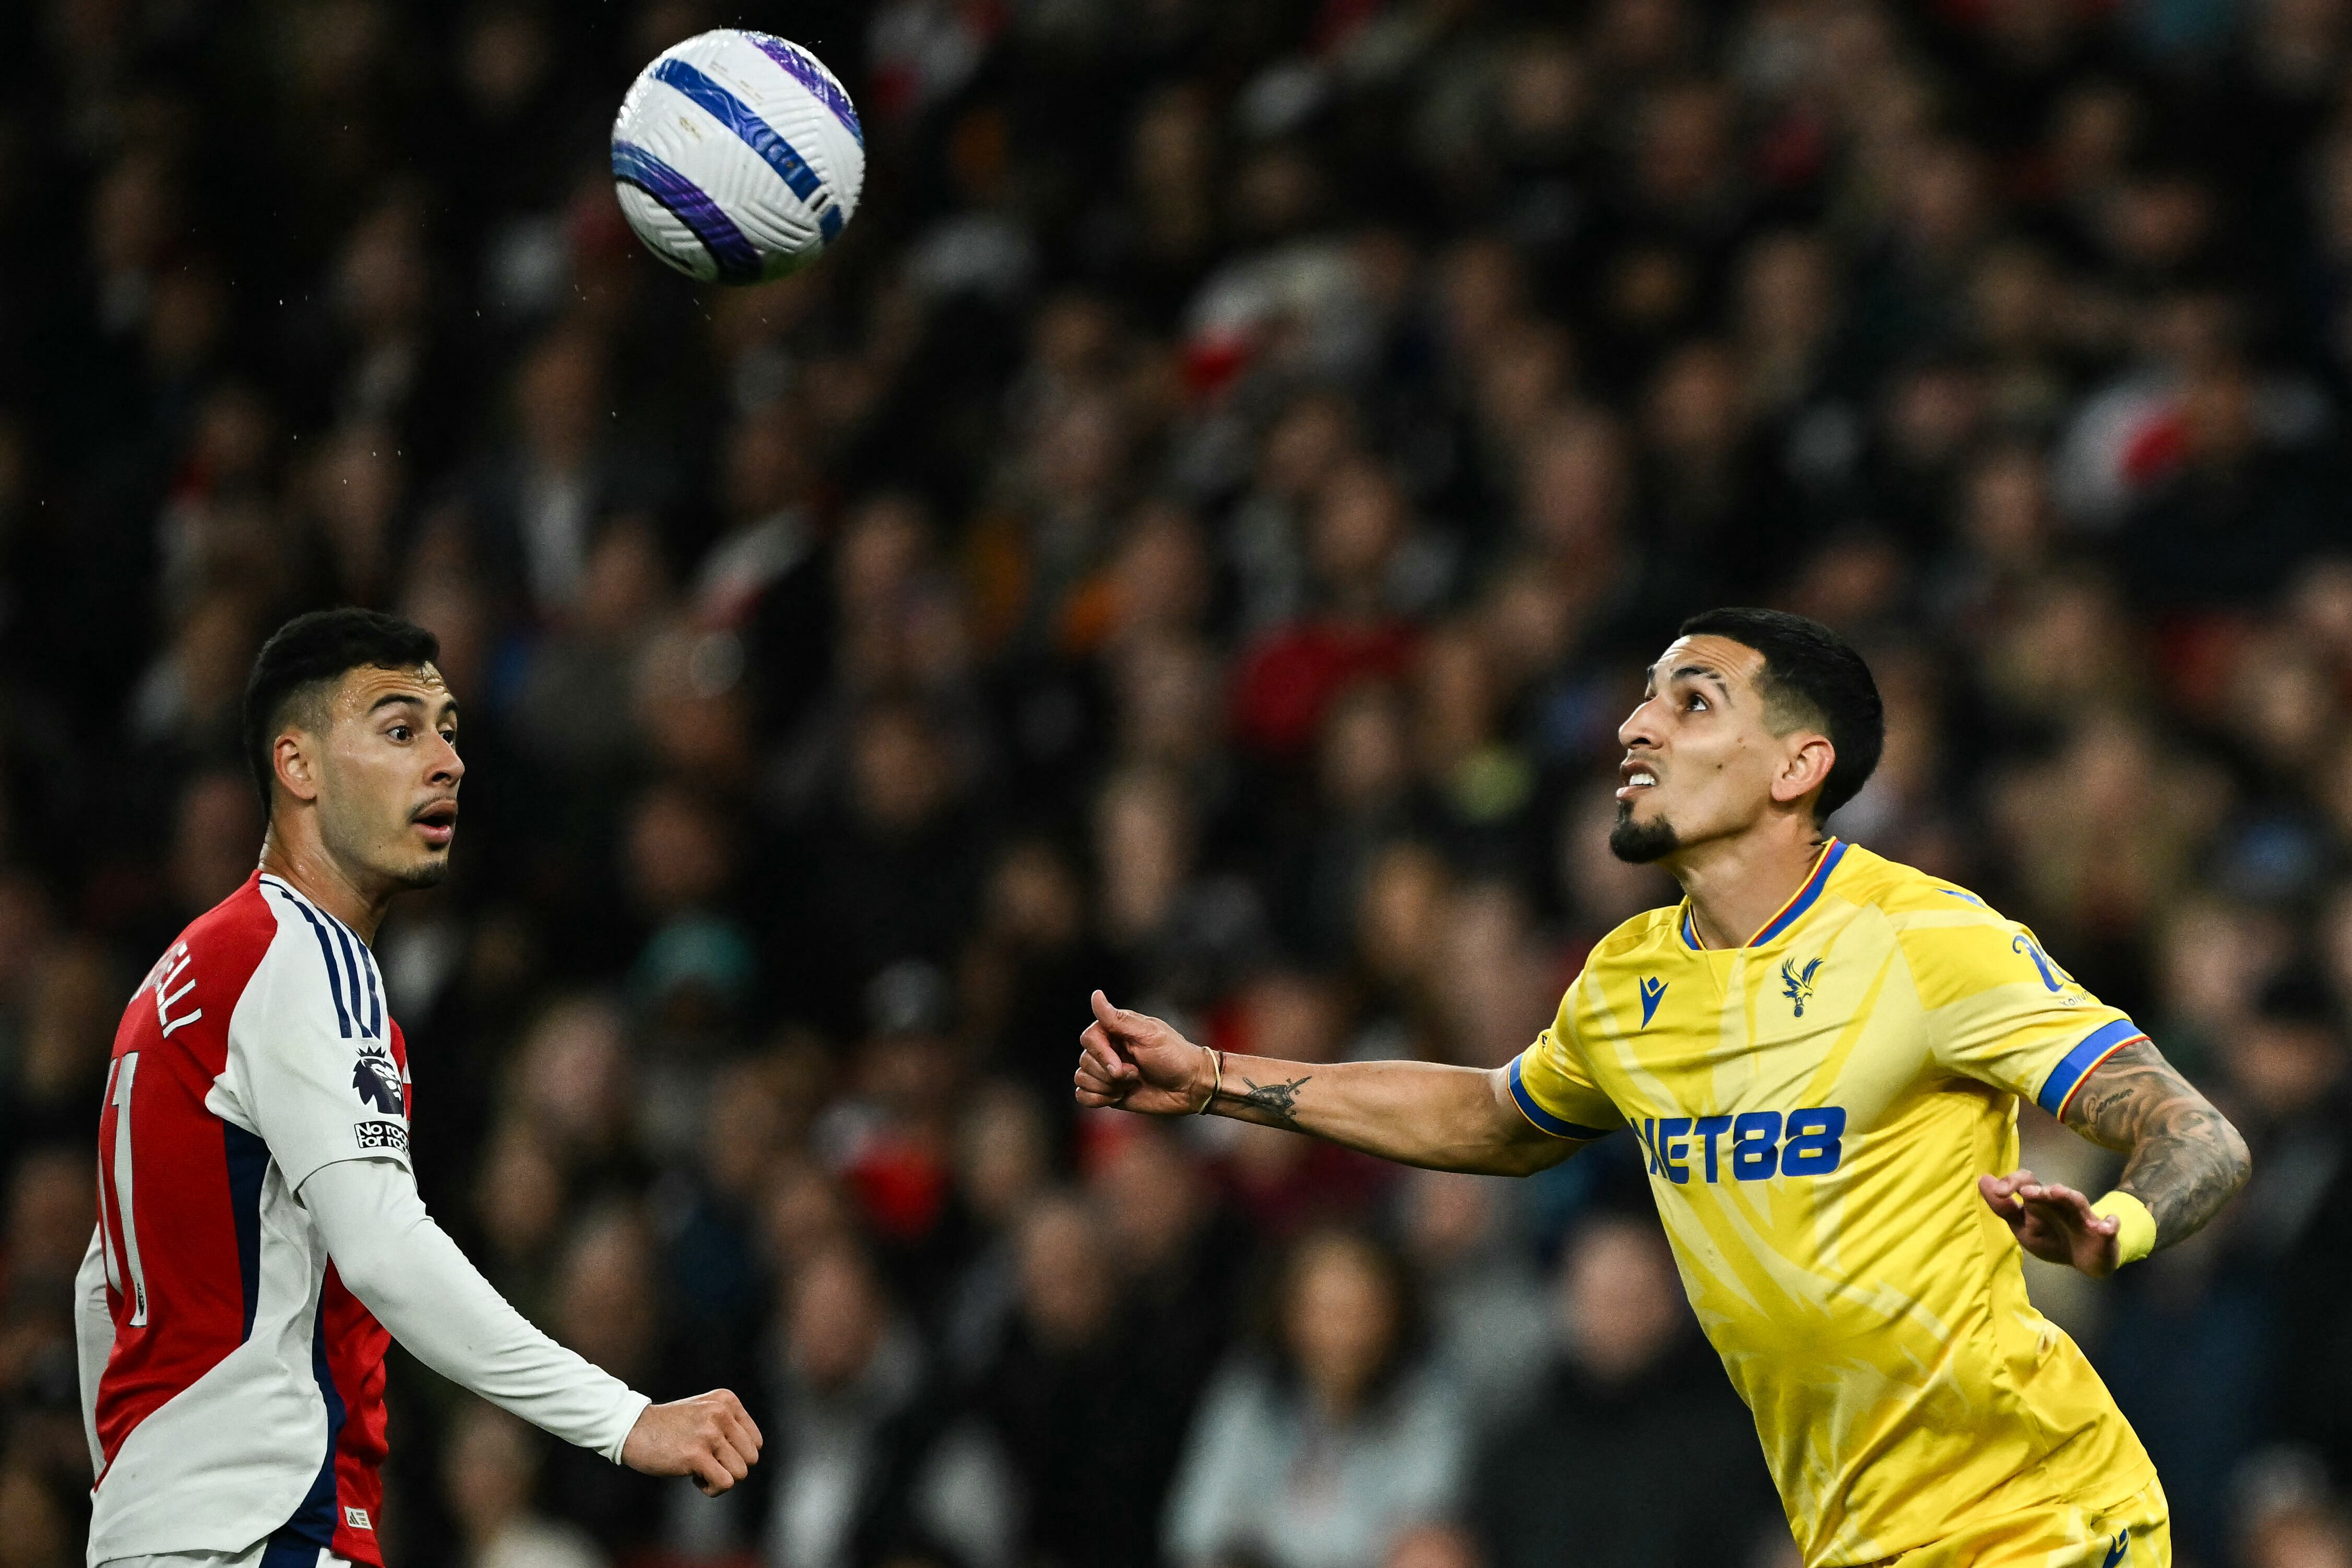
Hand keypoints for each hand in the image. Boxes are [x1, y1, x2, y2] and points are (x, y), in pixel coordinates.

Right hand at [620, 1389, 762, 1494]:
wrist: (631, 1428)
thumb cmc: (668, 1426)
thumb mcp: (704, 1411)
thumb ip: (729, 1424)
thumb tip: (753, 1454)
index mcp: (727, 1401)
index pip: (755, 1442)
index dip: (737, 1456)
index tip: (715, 1455)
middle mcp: (721, 1413)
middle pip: (751, 1459)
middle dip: (731, 1468)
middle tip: (708, 1464)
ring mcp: (709, 1433)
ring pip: (741, 1473)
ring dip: (720, 1479)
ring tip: (700, 1470)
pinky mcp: (696, 1454)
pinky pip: (725, 1483)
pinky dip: (712, 1489)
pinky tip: (694, 1479)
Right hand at [1074, 990, 1212, 1115]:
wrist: (1190, 1087)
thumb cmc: (1174, 1056)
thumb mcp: (1148, 1035)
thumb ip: (1118, 1019)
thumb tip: (1095, 995)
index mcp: (1115, 1030)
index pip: (1088, 1039)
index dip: (1102, 1055)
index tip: (1121, 1066)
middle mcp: (1108, 1048)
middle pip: (1084, 1061)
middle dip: (1110, 1074)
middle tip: (1136, 1074)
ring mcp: (1106, 1071)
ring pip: (1082, 1078)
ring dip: (1107, 1086)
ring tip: (1131, 1083)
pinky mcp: (1107, 1091)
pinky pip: (1083, 1095)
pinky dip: (1098, 1099)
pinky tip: (1120, 1095)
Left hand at [1978, 1170, 2120, 1277]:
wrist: (2084, 1260)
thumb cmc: (2051, 1237)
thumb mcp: (2023, 1227)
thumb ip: (2004, 1207)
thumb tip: (1983, 1180)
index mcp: (2041, 1201)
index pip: (2027, 1181)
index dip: (2012, 1182)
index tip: (1998, 1190)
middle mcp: (2062, 1204)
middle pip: (2051, 1190)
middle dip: (2039, 1191)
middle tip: (2027, 1192)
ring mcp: (2084, 1217)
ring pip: (2077, 1203)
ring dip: (2068, 1197)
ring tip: (2058, 1193)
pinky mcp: (2104, 1233)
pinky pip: (2109, 1227)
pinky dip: (2109, 1224)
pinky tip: (2107, 1226)